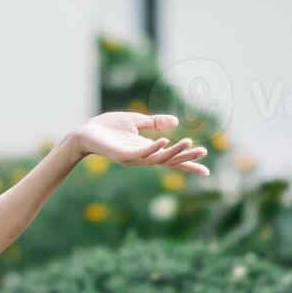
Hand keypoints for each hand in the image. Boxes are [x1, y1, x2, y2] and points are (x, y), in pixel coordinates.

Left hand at [69, 112, 209, 175]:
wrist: (85, 132)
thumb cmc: (107, 127)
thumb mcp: (135, 121)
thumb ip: (154, 122)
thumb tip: (175, 121)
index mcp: (147, 149)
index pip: (171, 159)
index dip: (188, 164)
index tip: (206, 171)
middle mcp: (142, 157)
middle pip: (169, 161)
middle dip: (186, 158)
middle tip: (203, 153)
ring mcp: (133, 158)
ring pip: (158, 158)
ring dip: (174, 151)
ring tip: (189, 143)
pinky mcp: (122, 155)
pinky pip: (141, 153)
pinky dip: (154, 148)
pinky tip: (165, 141)